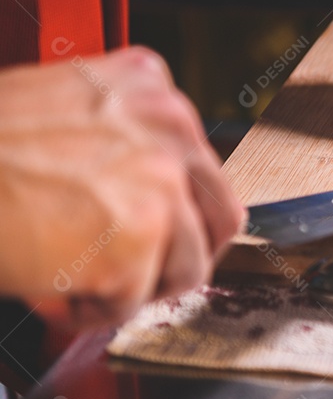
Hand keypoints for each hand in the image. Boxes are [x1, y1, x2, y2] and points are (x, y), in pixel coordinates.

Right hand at [0, 48, 245, 328]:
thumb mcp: (64, 111)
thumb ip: (123, 142)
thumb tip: (161, 199)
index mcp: (153, 88)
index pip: (201, 170)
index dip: (175, 215)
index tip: (147, 234)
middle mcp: (170, 125)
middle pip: (219, 219)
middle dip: (178, 257)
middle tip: (133, 274)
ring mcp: (160, 180)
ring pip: (185, 269)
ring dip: (130, 287)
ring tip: (71, 273)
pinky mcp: (138, 236)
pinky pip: (130, 303)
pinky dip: (88, 310)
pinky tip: (46, 283)